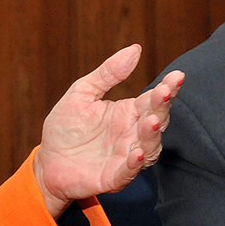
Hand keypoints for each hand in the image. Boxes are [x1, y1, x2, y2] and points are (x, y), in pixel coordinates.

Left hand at [34, 44, 183, 217]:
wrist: (47, 162)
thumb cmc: (66, 127)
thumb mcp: (83, 93)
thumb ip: (108, 73)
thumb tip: (135, 49)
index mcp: (127, 113)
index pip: (152, 99)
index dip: (166, 88)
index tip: (177, 75)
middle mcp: (132, 134)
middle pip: (155, 120)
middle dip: (162, 107)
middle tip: (164, 92)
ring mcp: (125, 156)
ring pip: (148, 146)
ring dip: (151, 134)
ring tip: (151, 120)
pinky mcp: (114, 176)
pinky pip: (128, 171)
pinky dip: (134, 163)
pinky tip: (136, 152)